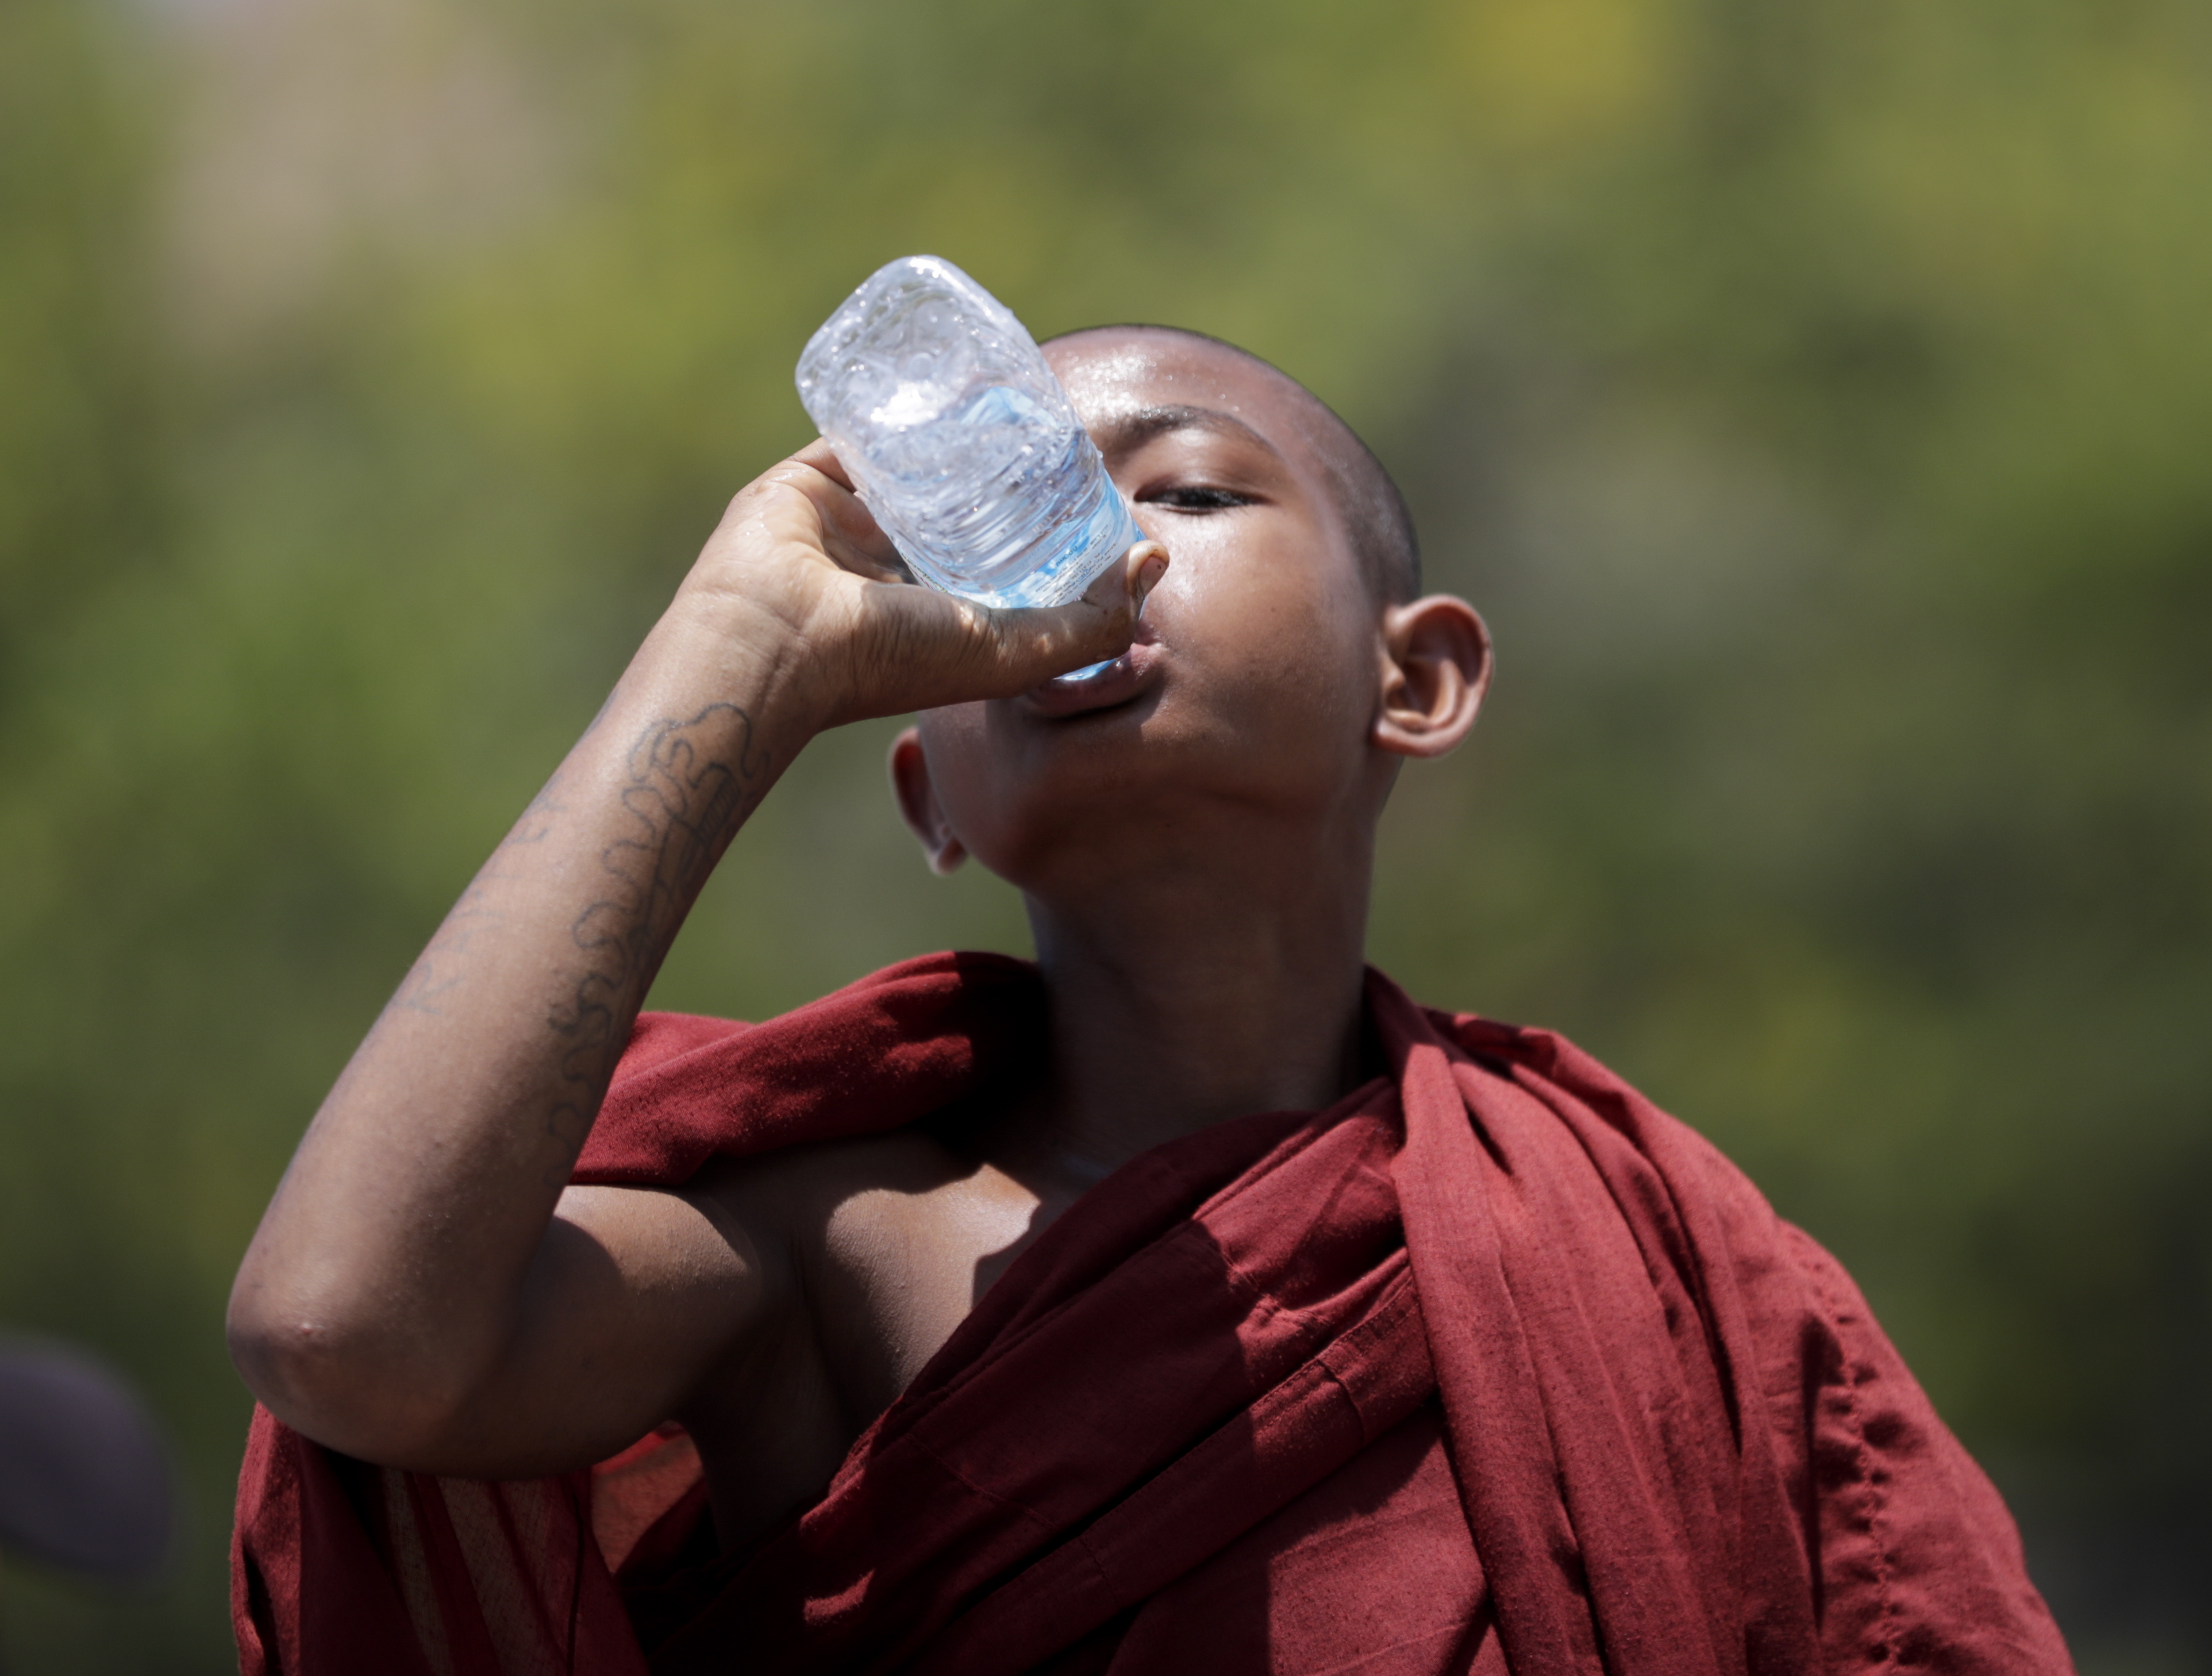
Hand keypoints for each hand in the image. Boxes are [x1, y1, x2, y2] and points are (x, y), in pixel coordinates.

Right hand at [670, 440, 1168, 728]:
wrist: (778, 642)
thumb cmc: (893, 660)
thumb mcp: (1015, 654)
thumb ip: (1092, 623)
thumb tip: (1153, 560)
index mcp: (947, 616)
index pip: (1013, 562)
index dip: (1055, 526)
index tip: (1095, 485)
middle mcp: (901, 571)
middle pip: (967, 507)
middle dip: (1009, 472)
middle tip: (1057, 428)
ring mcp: (856, 522)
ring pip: (919, 465)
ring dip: (956, 434)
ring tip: (1005, 395)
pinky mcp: (815, 479)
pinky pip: (863, 430)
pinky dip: (894, 406)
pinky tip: (937, 378)